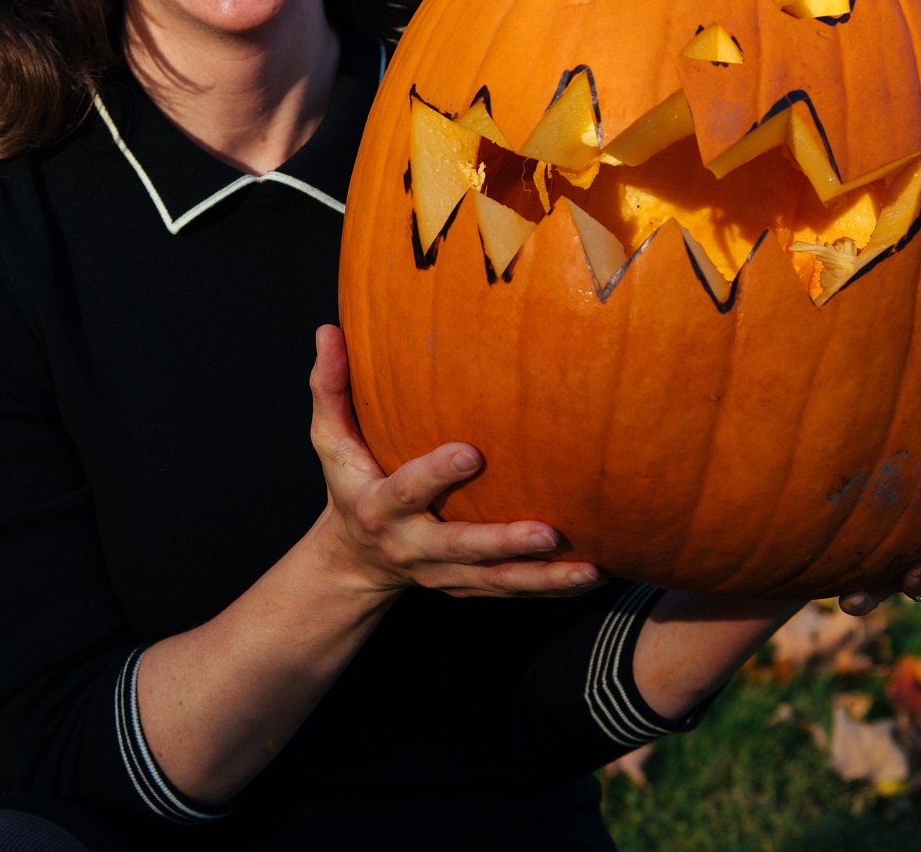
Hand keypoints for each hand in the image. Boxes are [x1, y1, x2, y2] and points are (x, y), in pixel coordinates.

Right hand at [307, 324, 603, 598]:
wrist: (356, 559)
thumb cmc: (349, 483)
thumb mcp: (331, 440)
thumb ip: (330, 388)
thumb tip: (328, 329)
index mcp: (380, 508)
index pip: (406, 491)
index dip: (435, 475)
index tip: (472, 452)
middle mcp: (413, 547)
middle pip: (461, 548)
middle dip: (504, 543)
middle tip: (548, 531)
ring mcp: (444, 574)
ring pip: (496, 580)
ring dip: (543, 578)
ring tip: (588, 569)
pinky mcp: (469, 586)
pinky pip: (512, 590)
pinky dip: (552, 588)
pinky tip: (592, 578)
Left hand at [839, 435, 920, 615]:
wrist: (832, 527)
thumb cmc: (875, 469)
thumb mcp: (891, 445)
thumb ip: (906, 423)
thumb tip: (918, 333)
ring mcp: (906, 565)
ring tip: (920, 568)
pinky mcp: (871, 583)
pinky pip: (869, 596)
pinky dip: (863, 599)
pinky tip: (850, 600)